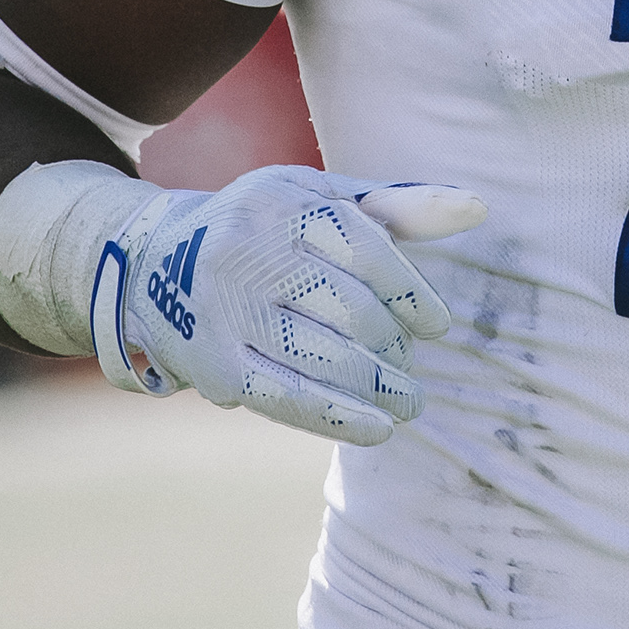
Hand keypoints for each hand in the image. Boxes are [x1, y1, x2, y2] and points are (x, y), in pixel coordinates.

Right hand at [92, 166, 485, 445]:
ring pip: (321, 357)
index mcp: (284, 201)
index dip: (411, 294)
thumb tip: (477, 208)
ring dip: (376, 388)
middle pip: (348, 308)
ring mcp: (225, 308)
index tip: (436, 328)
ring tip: (408, 404)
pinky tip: (376, 430)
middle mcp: (249, 250)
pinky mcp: (211, 363)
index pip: (368, 250)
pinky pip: (284, 397)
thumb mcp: (319, 198)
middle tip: (411, 369)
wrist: (152, 260)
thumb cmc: (265, 228)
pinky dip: (337, 418)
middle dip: (391, 346)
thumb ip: (397, 206)